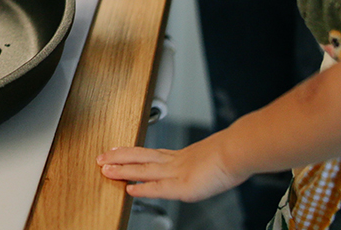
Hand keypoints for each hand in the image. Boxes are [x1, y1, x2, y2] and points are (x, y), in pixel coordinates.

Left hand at [96, 133, 247, 201]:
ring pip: (143, 169)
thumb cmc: (233, 154)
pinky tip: (129, 189)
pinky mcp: (183, 186)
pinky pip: (158, 188)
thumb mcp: (215, 157)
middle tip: (101, 158)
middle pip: (140, 157)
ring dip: (122, 170)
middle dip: (118, 158)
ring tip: (105, 169)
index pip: (150, 154)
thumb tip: (209, 164)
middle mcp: (175, 162)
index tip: (117, 150)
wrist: (239, 150)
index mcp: (181, 156)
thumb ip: (205, 162)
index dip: (132, 152)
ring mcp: (177, 173)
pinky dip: (142, 188)